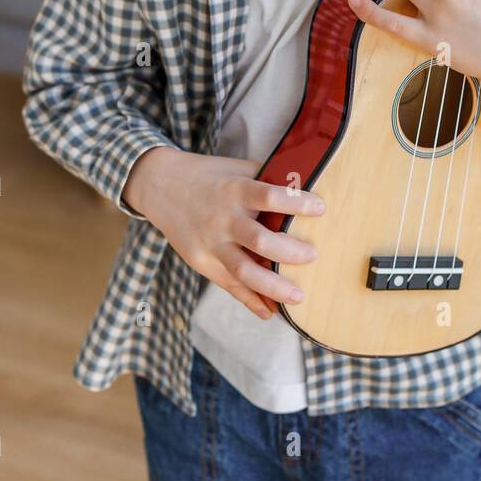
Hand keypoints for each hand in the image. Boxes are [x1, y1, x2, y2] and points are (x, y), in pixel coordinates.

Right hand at [122, 147, 325, 319]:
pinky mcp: (201, 262)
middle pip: (260, 241)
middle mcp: (222, 219)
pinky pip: (228, 285)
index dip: (296, 202)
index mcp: (234, 190)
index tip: (321, 208)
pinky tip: (270, 311)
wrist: (159, 186)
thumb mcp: (235, 168)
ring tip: (298, 296)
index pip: (269, 196)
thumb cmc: (207, 175)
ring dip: (273, 287)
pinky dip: (250, 301)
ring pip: (244, 271)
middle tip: (313, 256)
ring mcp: (210, 244)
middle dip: (290, 252)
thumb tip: (304, 184)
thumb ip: (265, 178)